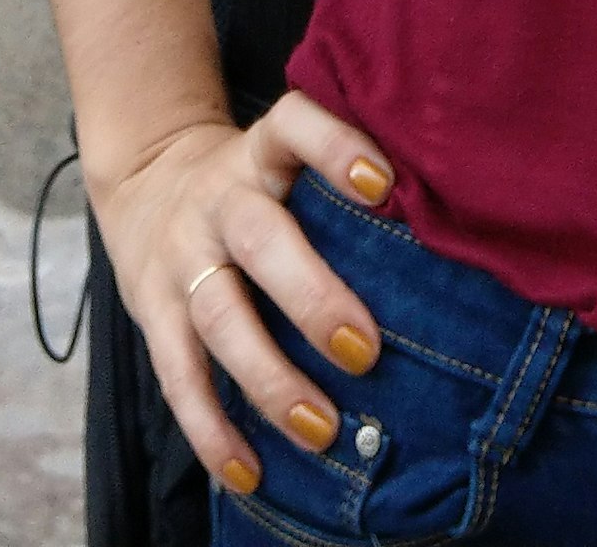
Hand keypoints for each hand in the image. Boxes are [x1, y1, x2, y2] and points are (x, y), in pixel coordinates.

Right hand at [88, 93, 399, 497]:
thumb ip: (346, 188)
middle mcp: (219, 200)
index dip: (335, 148)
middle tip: (366, 351)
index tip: (384, 183)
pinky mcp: (155, 314)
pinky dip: (211, 429)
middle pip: (260, 239)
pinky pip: (179, 376)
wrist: (146, 184)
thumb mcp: (288, 161)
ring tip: (320, 428)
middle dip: (312, 297)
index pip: (294, 126)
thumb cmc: (256, 184)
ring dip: (268, 378)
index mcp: (262, 153)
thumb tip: (450, 237)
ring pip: (219, 317)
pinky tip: (248, 470)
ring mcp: (182, 259)